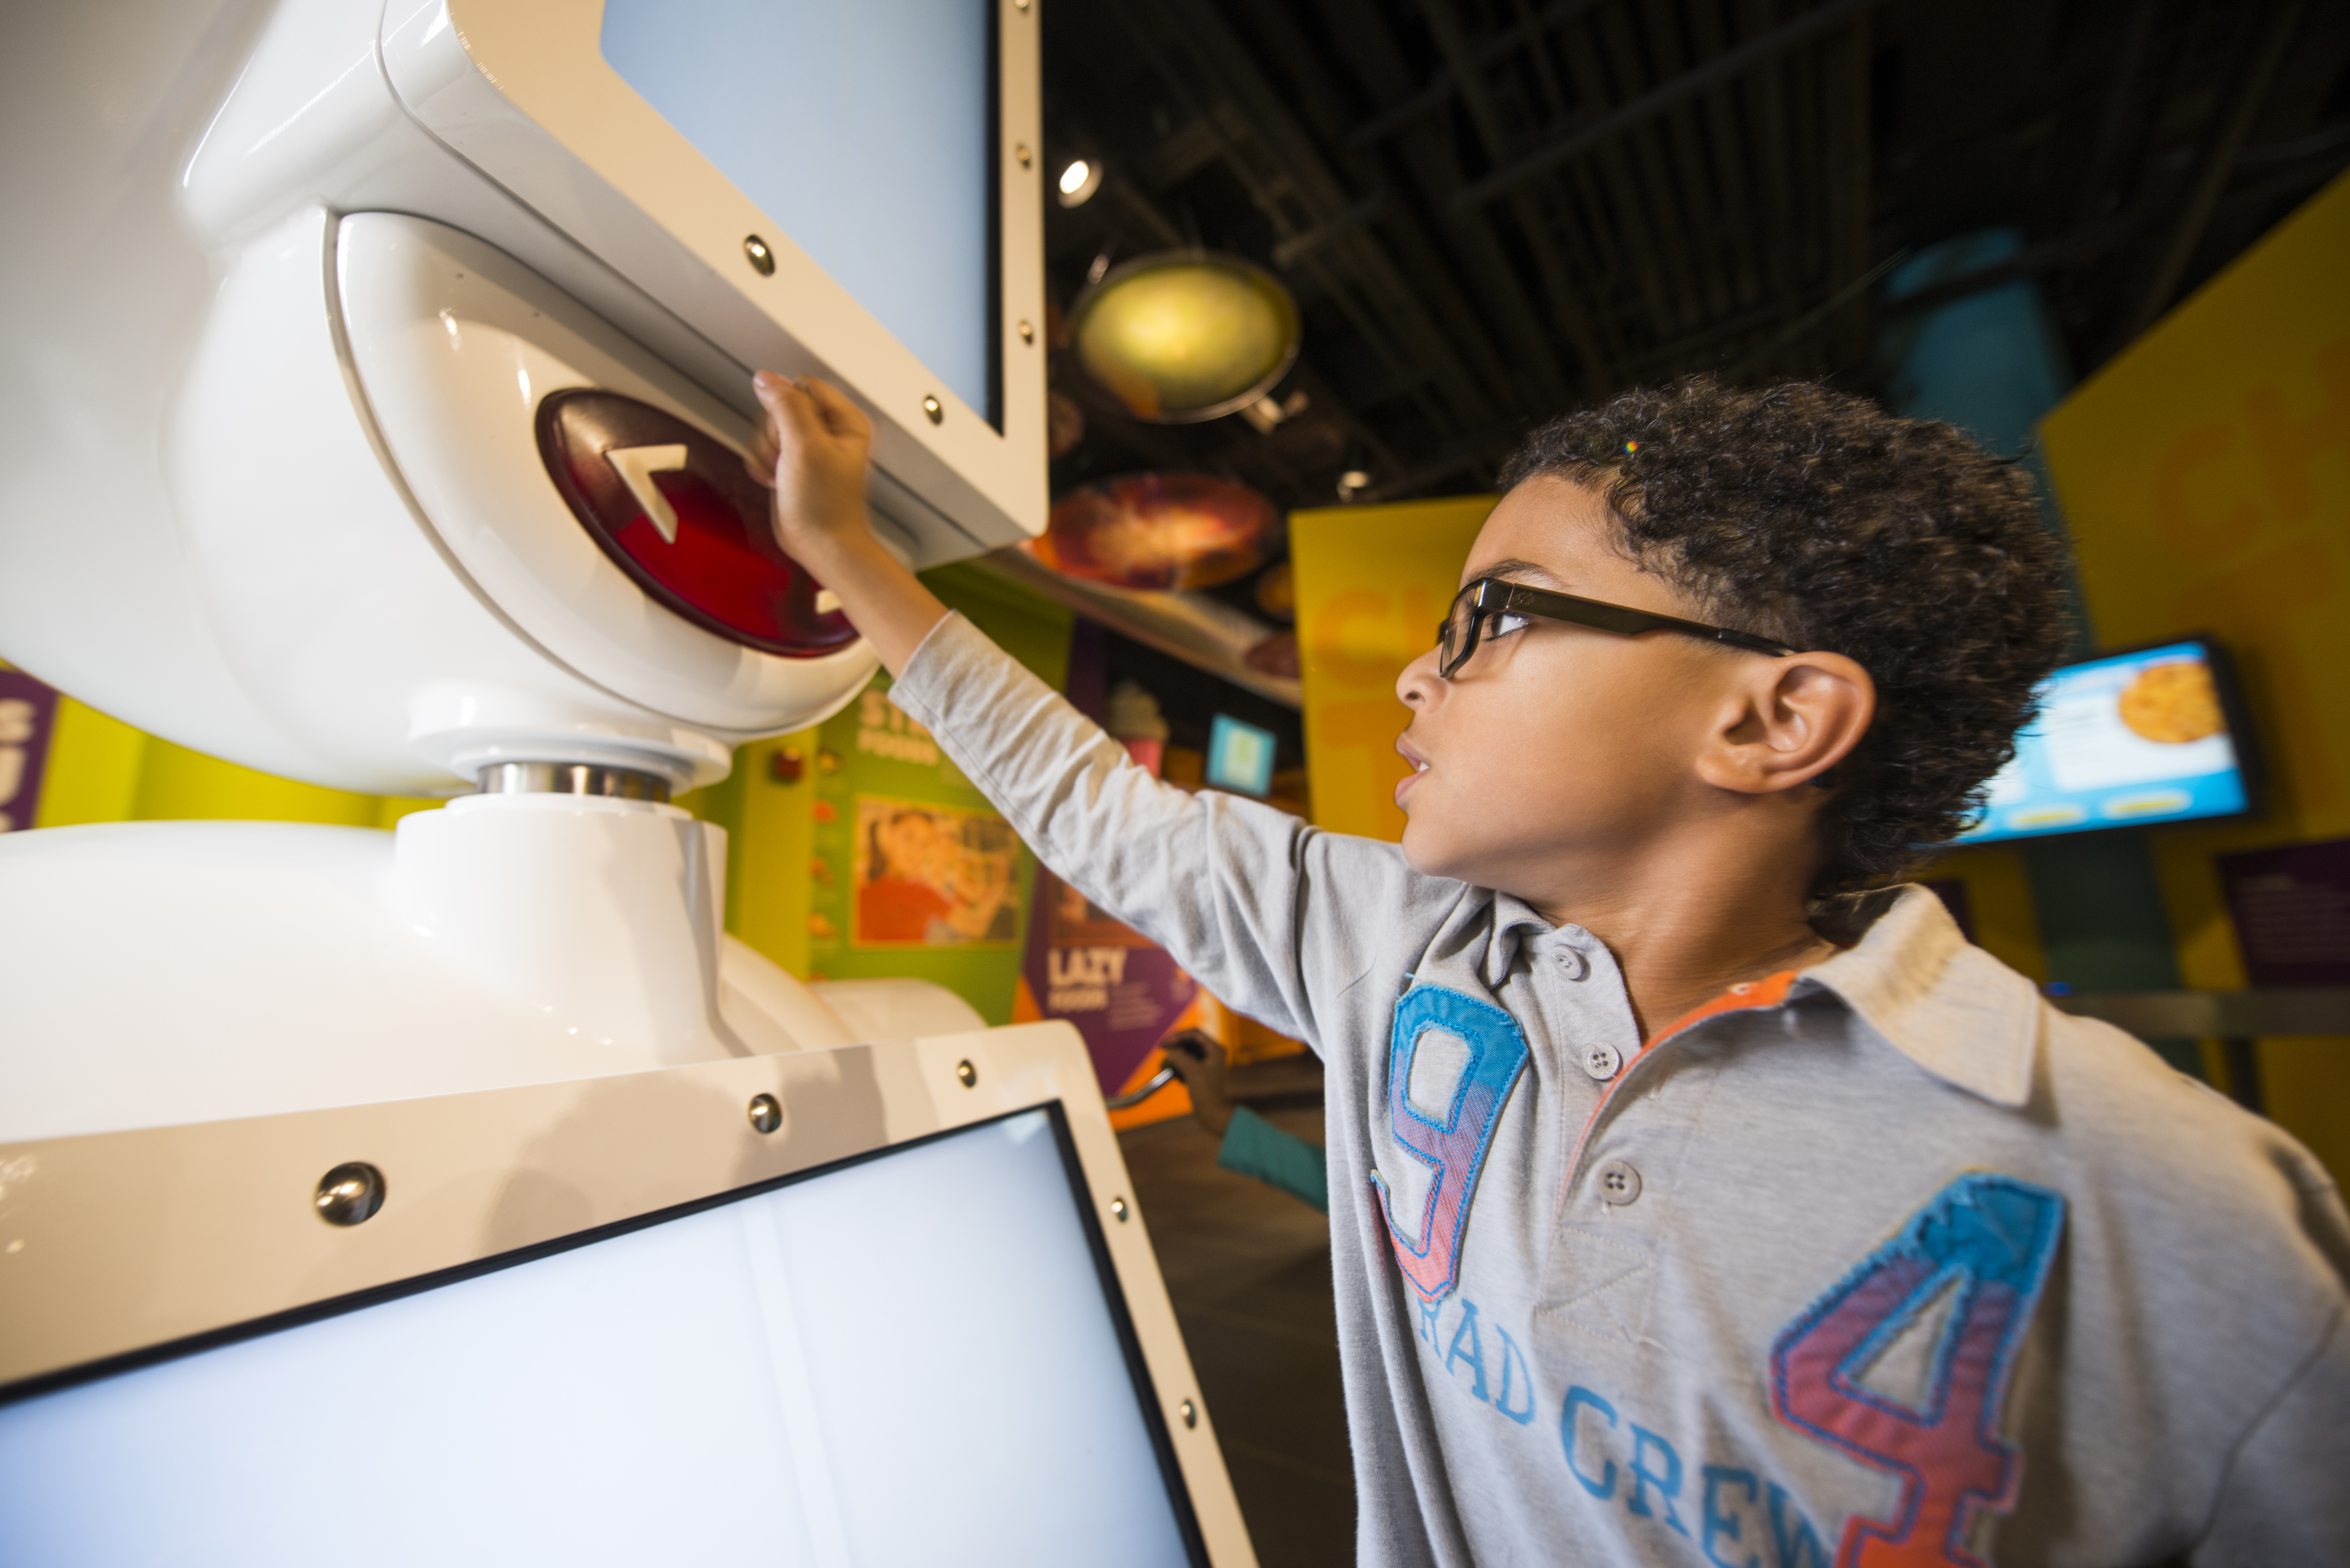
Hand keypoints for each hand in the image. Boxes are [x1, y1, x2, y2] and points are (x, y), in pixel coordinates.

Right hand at [745, 371, 874, 564]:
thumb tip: (766, 378)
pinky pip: (761, 447)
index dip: (788, 407)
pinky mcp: (789, 462)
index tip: (792, 433)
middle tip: (788, 458)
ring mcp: (806, 446)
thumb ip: (785, 406)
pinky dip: (762, 464)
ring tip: (783, 473)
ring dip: (766, 451)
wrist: (819, 544)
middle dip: (775, 435)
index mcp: (845, 419)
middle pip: (780, 405)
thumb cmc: (826, 505)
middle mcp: (827, 430)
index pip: (802, 386)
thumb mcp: (805, 446)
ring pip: (767, 427)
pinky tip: (775, 480)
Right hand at [1161, 1030, 1235, 1137]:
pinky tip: (1174, 1075)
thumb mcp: (1192, 1072)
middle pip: (1189, 1042)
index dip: (1178, 1036)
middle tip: (1162, 1051)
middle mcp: (1212, 1054)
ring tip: (1165, 1065)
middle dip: (1175, 1047)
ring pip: (1186, 1053)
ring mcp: (1206, 1063)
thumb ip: (1180, 1056)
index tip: (1165, 1043)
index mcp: (1215, 1049)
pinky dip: (1178, 1066)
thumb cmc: (1207, 1093)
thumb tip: (1169, 1049)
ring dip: (1175, 1057)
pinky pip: (1186, 1063)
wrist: (1212, 1113)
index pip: (1194, 1034)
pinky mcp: (1200, 1073)